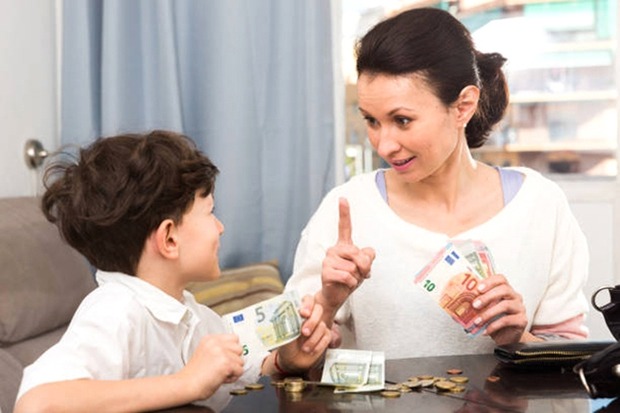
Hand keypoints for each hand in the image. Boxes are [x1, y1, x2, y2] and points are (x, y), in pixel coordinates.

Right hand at [178, 334, 243, 399]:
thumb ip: (218, 349)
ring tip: (220, 373)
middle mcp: (216, 343)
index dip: (231, 350)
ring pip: (241, 361)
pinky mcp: (226, 363)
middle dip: (234, 359)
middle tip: (223, 367)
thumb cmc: (194, 374)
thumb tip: (233, 352)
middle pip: (239, 348)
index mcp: (210, 339)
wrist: (186, 384)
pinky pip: (240, 371)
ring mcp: (221, 352)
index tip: (226, 357)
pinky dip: (233, 378)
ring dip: (233, 369)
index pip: (234, 338)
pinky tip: (222, 378)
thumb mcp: (204, 353)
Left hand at [277, 295, 331, 371]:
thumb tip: (287, 314)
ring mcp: (319, 325)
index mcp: (299, 311)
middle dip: (312, 321)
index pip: (308, 299)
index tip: (303, 313)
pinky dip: (319, 345)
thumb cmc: (286, 345)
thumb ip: (287, 323)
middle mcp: (310, 316)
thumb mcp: (283, 333)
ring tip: (304, 348)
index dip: (308, 304)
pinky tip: (311, 350)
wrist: (292, 361)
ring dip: (313, 338)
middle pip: (318, 309)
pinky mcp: (325, 336)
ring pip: (322, 326)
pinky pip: (327, 336)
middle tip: (304, 332)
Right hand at [318, 197, 374, 315]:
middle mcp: (333, 249)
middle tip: (358, 274)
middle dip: (364, 267)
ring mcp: (328, 260)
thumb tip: (367, 253)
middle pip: (358, 254)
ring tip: (348, 280)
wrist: (336, 296)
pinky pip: (347, 276)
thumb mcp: (364, 267)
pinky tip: (345, 285)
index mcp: (343, 246)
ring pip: (354, 267)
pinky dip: (351, 284)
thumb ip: (368, 257)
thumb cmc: (350, 279)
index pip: (344, 227)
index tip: (343, 198)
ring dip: (356, 277)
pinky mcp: (325, 271)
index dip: (344, 212)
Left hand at [471, 274, 527, 345]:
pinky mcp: (522, 320)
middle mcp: (515, 296)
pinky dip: (493, 326)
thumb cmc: (494, 320)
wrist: (506, 337)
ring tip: (477, 321)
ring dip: (488, 313)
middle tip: (475, 305)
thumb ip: (475, 304)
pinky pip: (507, 320)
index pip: (501, 279)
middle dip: (487, 297)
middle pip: (504, 289)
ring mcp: (520, 308)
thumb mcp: (484, 310)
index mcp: (505, 290)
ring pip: (505, 305)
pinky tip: (485, 330)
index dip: (489, 281)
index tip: (478, 288)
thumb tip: (457, 303)